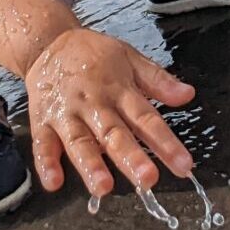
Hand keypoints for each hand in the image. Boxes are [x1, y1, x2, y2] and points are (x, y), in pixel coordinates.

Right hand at [25, 27, 196, 197]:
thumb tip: (188, 94)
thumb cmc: (93, 54)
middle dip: (130, 157)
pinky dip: (46, 163)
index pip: (146, 119)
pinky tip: (53, 182)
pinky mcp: (42, 121)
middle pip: (114, 134)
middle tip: (147, 179)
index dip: (166, 142)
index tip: (184, 165)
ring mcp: (66, 114)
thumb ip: (158, 79)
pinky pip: (42, 143)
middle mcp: (94, 104)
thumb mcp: (130, 58)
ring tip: (103, 187)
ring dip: (90, 164)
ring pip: (79, 141)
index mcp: (119, 90)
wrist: (48, 42)